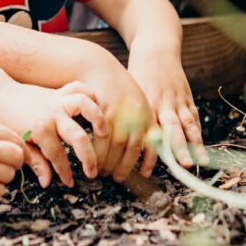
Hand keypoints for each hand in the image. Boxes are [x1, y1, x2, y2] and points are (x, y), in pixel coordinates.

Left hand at [0, 81, 105, 188]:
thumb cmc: (6, 121)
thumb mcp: (19, 144)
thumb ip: (36, 162)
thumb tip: (47, 182)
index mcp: (40, 130)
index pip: (58, 157)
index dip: (65, 173)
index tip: (70, 183)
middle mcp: (52, 114)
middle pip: (79, 137)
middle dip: (88, 158)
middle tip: (92, 172)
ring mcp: (57, 101)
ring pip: (85, 105)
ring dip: (97, 118)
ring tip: (104, 132)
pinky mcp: (59, 92)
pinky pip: (78, 88)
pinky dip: (89, 94)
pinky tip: (96, 106)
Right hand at [77, 60, 153, 181]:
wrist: (101, 68)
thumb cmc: (119, 90)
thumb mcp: (138, 104)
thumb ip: (144, 124)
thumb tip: (149, 148)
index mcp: (147, 115)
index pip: (153, 143)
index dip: (150, 161)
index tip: (145, 174)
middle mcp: (136, 114)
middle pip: (132, 148)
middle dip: (124, 167)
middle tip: (115, 177)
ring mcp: (120, 112)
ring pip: (116, 145)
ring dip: (109, 162)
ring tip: (102, 170)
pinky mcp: (103, 110)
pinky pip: (100, 136)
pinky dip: (97, 151)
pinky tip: (93, 156)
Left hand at [129, 56, 202, 173]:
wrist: (155, 51)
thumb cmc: (137, 75)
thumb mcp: (129, 93)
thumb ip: (128, 116)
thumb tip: (115, 144)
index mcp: (146, 103)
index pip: (148, 132)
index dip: (148, 153)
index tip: (145, 172)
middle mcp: (164, 103)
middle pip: (172, 129)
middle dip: (178, 149)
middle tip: (182, 166)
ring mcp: (178, 101)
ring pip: (188, 125)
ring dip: (195, 145)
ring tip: (201, 163)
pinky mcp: (188, 99)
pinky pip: (194, 119)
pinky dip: (198, 134)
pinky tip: (202, 150)